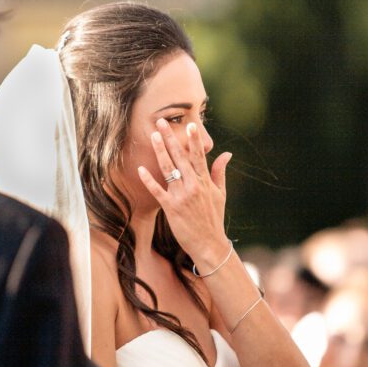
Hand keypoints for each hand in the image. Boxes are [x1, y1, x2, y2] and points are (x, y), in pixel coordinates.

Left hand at [137, 118, 232, 264]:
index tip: (189, 125)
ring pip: (168, 169)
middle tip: (161, 122)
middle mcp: (194, 186)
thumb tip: (227, 153)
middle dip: (170, 138)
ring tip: (153, 136)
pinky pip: (157, 191)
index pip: (199, 156)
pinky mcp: (171, 208)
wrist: (209, 244)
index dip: (194, 140)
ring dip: (160, 151)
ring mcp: (182, 196)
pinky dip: (149, 180)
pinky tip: (140, 169)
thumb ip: (219, 171)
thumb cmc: (214, 218)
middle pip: (180, 157)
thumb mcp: (220, 193)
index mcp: (205, 181)